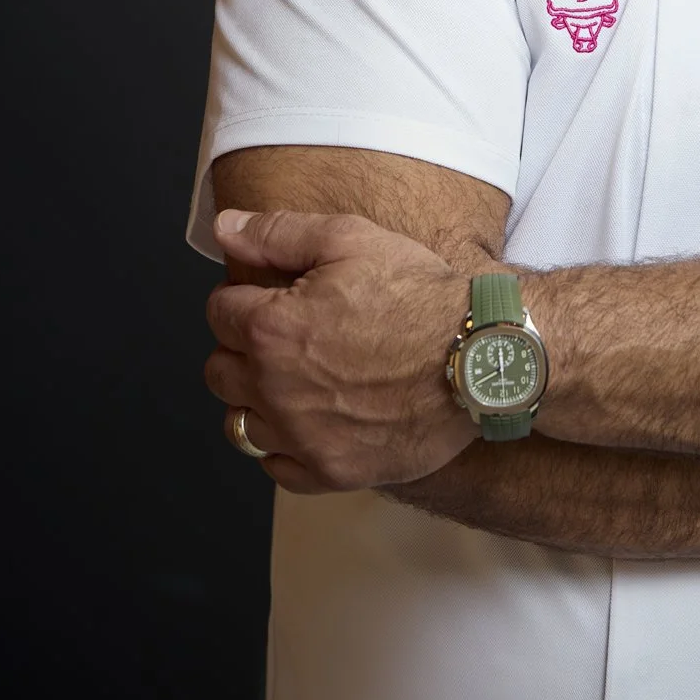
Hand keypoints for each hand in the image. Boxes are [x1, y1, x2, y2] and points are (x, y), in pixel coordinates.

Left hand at [203, 209, 477, 494]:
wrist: (479, 353)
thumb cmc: (420, 293)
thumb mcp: (352, 238)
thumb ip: (278, 233)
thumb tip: (225, 228)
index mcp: (272, 328)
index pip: (220, 312)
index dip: (244, 296)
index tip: (274, 296)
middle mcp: (275, 389)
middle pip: (220, 370)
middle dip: (244, 346)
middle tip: (288, 333)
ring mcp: (301, 436)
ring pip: (241, 421)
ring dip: (259, 397)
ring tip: (300, 377)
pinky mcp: (331, 470)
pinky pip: (276, 467)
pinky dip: (285, 445)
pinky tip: (312, 419)